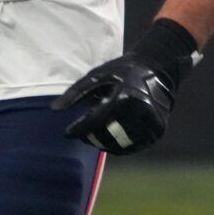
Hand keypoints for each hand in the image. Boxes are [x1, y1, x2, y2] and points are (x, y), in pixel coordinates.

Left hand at [53, 18, 197, 153]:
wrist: (159, 68)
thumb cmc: (125, 70)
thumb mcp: (99, 75)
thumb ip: (76, 93)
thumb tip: (54, 109)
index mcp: (124, 98)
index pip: (95, 122)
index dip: (78, 129)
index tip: (67, 133)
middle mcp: (139, 113)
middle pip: (107, 136)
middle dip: (91, 136)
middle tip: (84, 133)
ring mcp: (151, 123)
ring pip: (120, 144)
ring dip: (105, 142)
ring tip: (99, 133)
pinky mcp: (157, 130)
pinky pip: (134, 146)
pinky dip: (121, 144)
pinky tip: (114, 135)